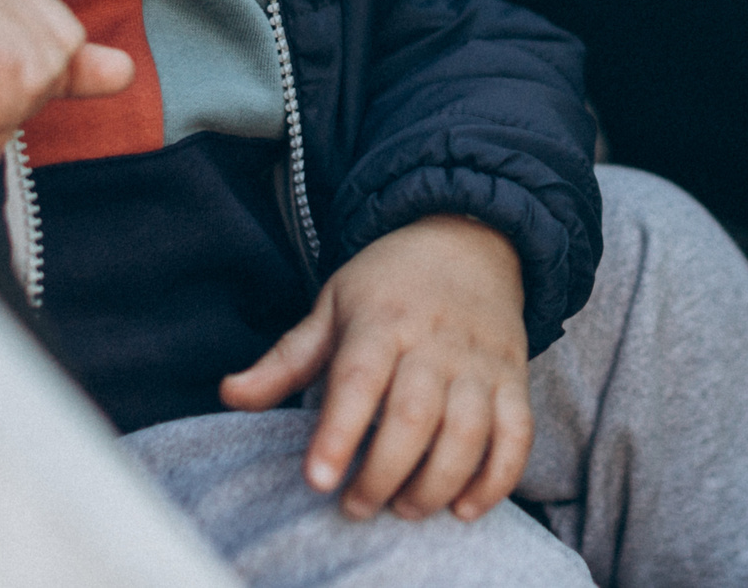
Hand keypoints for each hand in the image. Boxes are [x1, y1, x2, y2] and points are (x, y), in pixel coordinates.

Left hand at [220, 214, 530, 521]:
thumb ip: (286, 358)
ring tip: (405, 507)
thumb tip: (229, 394)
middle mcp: (435, 343)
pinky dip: (498, 478)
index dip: (337, 434)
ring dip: (437, 484)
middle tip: (355, 506)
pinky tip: (466, 506)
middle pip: (412, 418)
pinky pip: (517, 434)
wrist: (471, 240)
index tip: (318, 481)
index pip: (358, 381)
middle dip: (383, 475)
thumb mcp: (332, 305)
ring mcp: (480, 363)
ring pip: (468, 433)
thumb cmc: (389, 283)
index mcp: (382, 322)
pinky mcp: (513, 379)